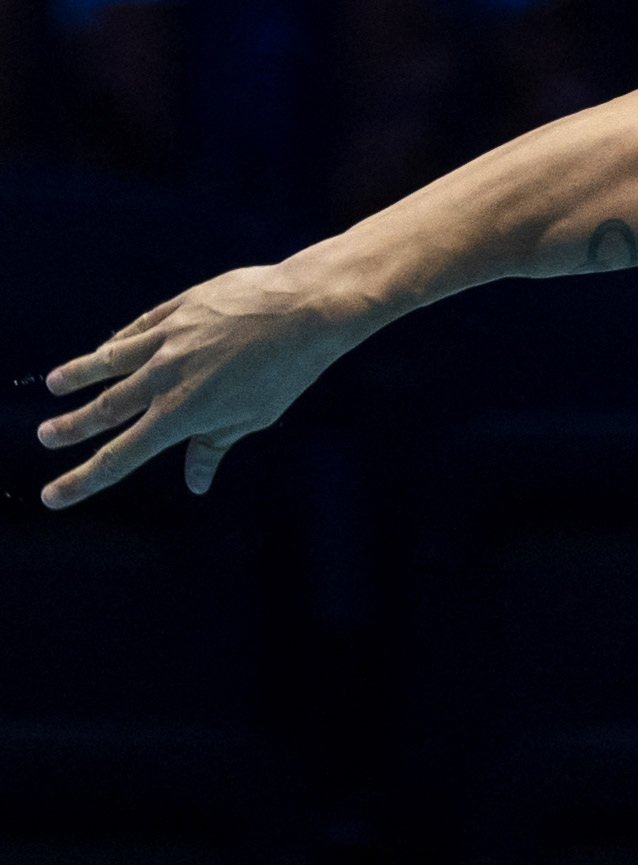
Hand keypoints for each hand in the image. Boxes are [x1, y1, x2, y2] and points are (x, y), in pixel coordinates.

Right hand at [36, 264, 355, 508]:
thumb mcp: (254, 416)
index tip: (53, 496)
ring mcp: (168, 339)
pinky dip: (119, 341)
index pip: (123, 456)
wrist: (304, 310)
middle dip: (72, 427)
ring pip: (110, 359)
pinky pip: (139, 328)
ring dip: (80, 373)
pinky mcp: (178, 308)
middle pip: (106, 408)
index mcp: (183, 413)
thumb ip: (215, 446)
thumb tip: (195, 483)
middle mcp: (165, 377)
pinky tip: (107, 347)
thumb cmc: (287, 371)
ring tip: (55, 383)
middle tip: (46, 437)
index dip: (84, 479)